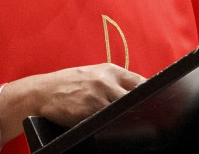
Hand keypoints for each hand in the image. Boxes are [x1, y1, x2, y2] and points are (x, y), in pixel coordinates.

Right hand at [0, 63, 145, 143]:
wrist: (41, 92)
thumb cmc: (68, 85)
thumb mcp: (93, 75)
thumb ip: (114, 82)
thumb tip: (139, 93)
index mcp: (111, 70)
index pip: (141, 82)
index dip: (151, 95)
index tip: (157, 104)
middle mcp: (106, 81)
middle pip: (136, 98)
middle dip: (141, 109)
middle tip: (146, 118)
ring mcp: (98, 96)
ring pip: (123, 111)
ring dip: (127, 119)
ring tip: (129, 125)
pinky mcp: (88, 111)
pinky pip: (107, 121)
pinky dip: (111, 126)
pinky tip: (111, 128)